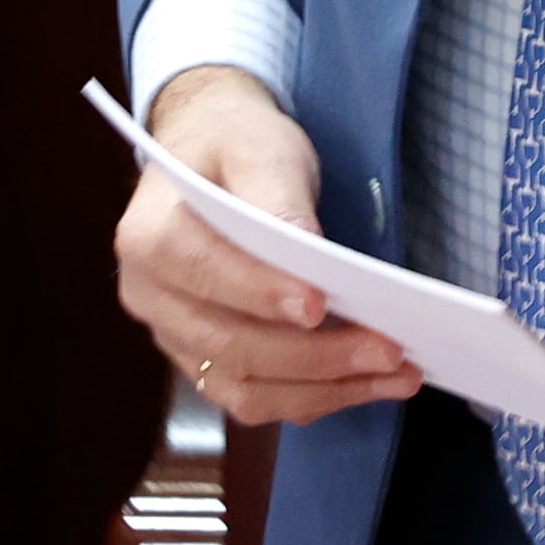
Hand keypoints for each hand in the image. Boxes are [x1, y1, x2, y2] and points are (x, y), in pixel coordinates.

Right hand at [113, 66, 420, 427]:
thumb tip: (311, 255)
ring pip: (244, 388)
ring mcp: (173, 336)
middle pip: (230, 344)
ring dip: (324, 390)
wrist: (210, 156)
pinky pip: (254, 398)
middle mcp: (149, 296)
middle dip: (316, 356)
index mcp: (148, 235)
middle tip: (390, 350)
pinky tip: (366, 384)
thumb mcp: (261, 149)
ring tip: (396, 377)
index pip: (203, 273)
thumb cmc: (236, 146)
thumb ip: (279, 200)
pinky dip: (313, 398)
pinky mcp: (203, 360)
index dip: (261, 294)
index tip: (321, 305)